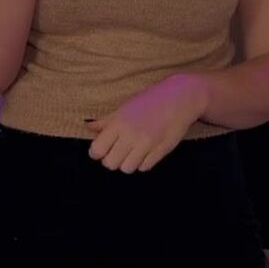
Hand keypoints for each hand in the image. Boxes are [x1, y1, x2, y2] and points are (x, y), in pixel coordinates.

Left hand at [84, 75, 206, 172]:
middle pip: (110, 163)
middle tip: (118, 151)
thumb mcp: (124, 108)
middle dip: (112, 159)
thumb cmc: (150, 101)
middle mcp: (131, 135)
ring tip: (132, 153)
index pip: (97, 150)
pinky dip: (143, 163)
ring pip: (127, 169)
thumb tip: (88, 128)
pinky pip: (144, 167)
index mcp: (118, 124)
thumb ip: (106, 121)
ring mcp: (147, 144)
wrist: (179, 98)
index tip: (103, 148)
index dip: (97, 152)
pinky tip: (146, 153)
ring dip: (128, 163)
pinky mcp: (161, 150)